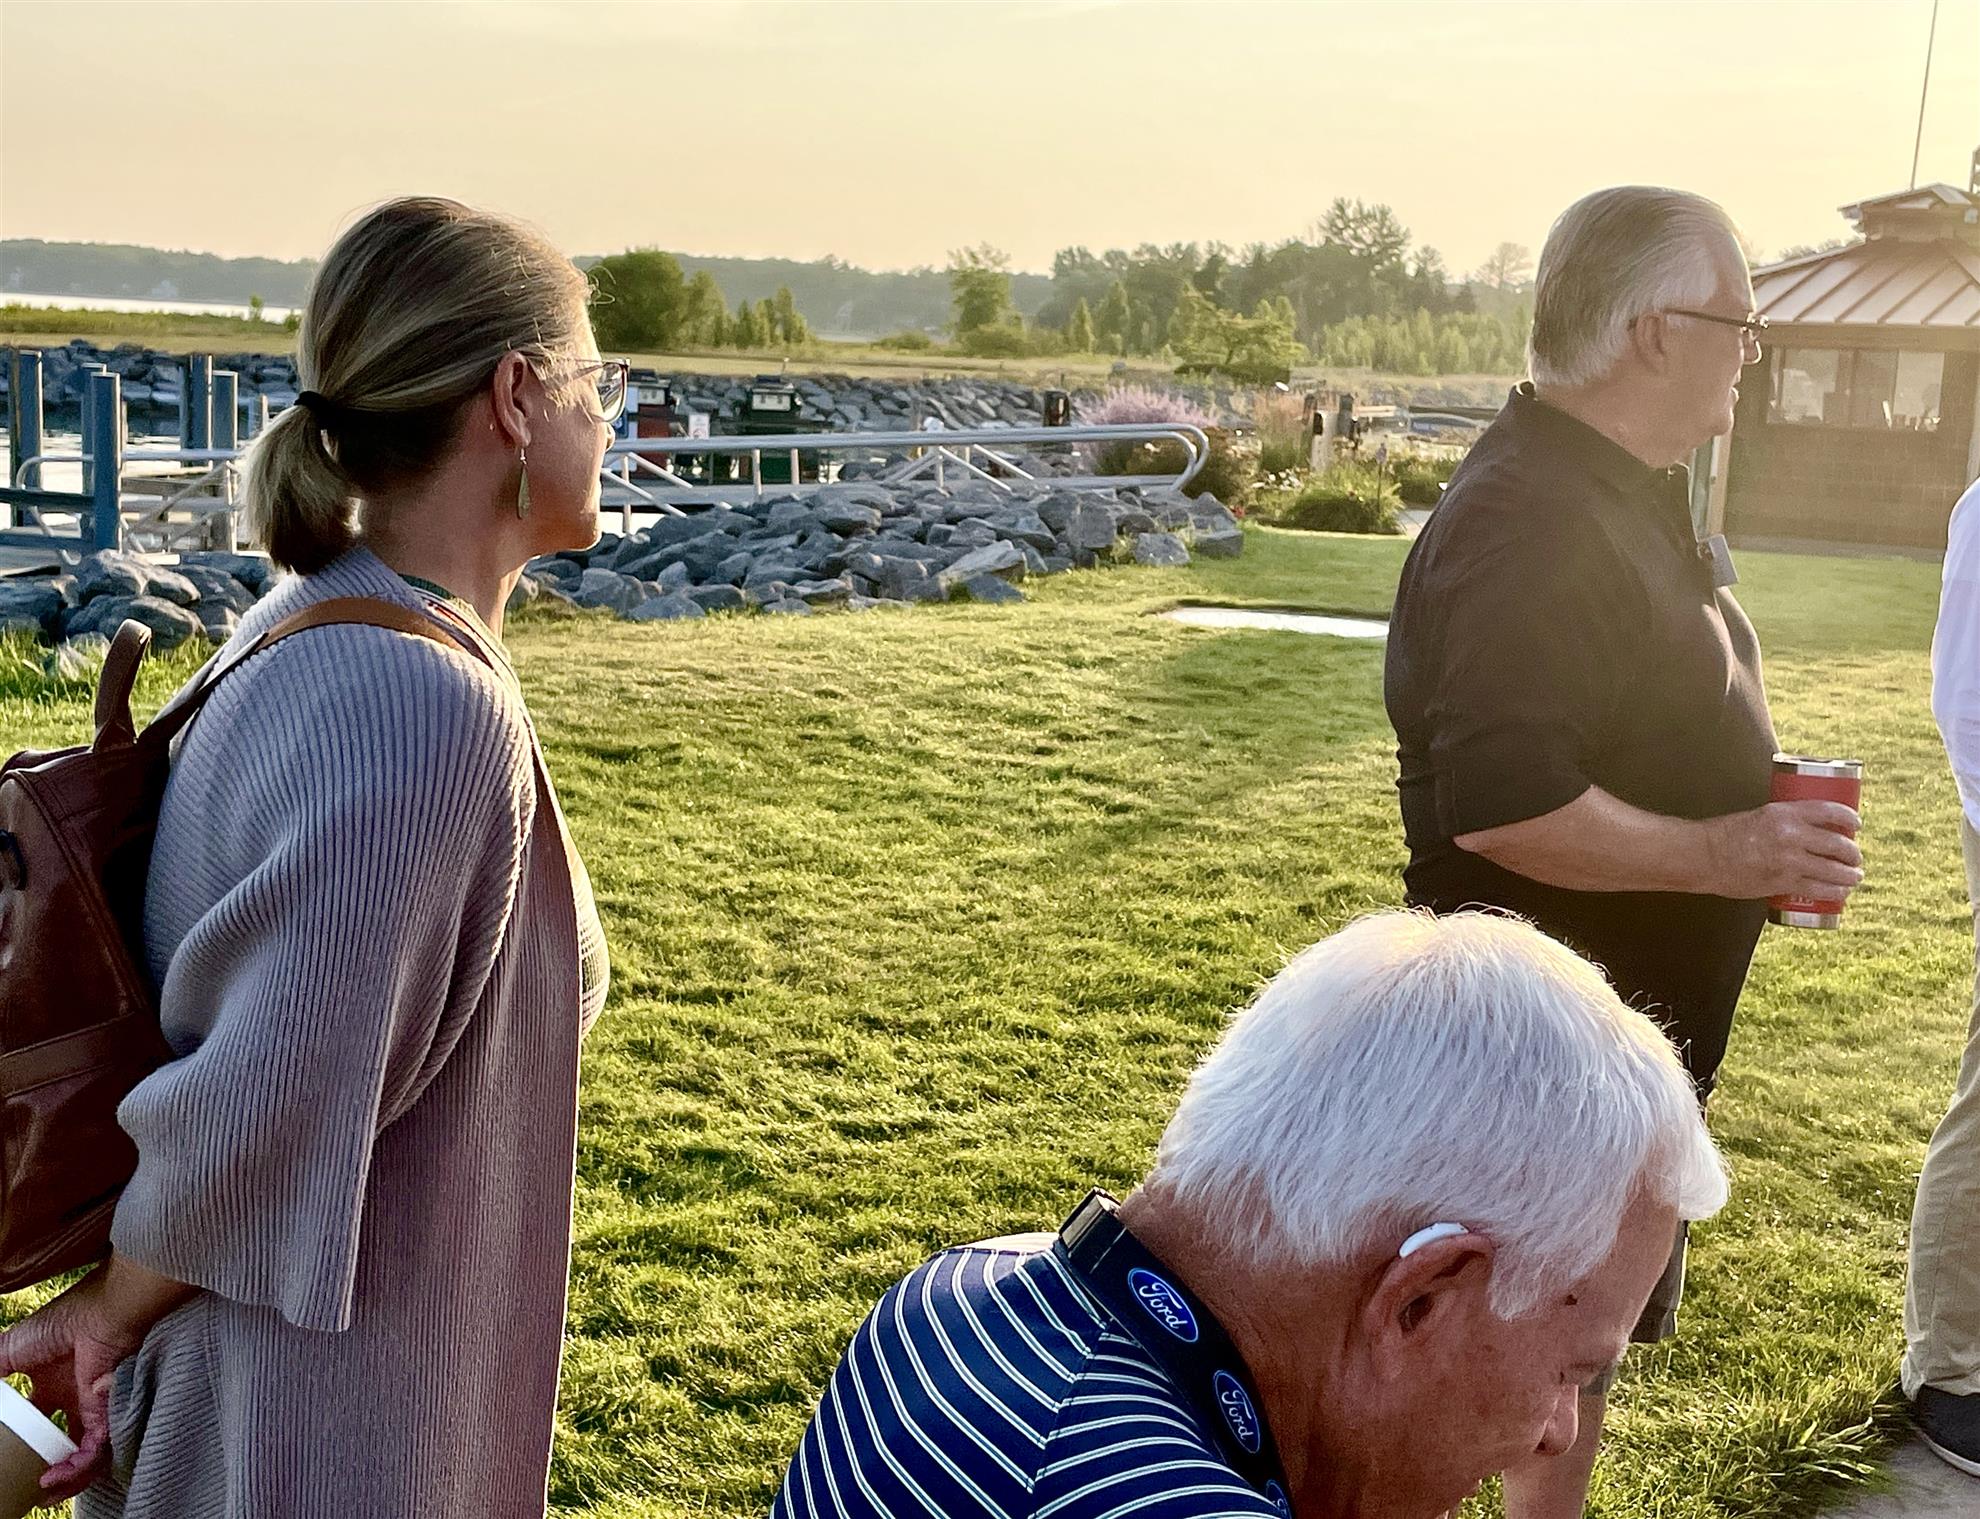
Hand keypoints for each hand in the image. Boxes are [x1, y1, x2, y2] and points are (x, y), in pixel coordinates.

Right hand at [0, 1259, 183, 1499]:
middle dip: (49, 1465)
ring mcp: (94, 1408)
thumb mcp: (11, 1350)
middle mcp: (78, 1399)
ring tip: (43, 1489)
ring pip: (83, 1454)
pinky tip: (54, 1477)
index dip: (26, 1441)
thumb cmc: (61, 1323)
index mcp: (57, 1385)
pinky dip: (76, 1469)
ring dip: (64, 1476)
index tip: (9, 1454)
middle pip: (65, 1443)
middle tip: (31, 1484)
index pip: (41, 1422)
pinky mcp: (108, 1415)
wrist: (100, 1313)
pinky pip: (95, 1452)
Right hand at [1703, 800, 1863, 902]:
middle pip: (1837, 844)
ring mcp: (1788, 860)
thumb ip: (1785, 822)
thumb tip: (1809, 831)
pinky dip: (1835, 892)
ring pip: (1834, 870)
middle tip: (1855, 857)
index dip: (1850, 818)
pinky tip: (1841, 893)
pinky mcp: (1783, 882)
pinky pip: (1819, 889)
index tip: (1856, 825)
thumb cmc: (1726, 835)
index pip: (1830, 811)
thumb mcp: (1760, 816)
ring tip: (1853, 877)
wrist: (1703, 856)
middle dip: (1853, 853)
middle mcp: (1790, 834)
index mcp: (1784, 812)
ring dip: (1850, 875)